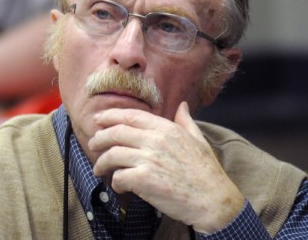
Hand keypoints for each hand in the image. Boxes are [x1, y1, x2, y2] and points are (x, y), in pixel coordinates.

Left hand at [88, 102, 244, 233]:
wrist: (215, 201)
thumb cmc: (206, 172)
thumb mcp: (198, 140)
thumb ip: (185, 121)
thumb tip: (182, 105)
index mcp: (166, 129)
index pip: (130, 116)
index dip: (110, 116)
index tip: (98, 120)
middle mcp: (155, 140)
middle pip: (116, 133)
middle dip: (99, 138)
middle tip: (92, 144)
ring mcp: (149, 159)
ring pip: (112, 155)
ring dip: (101, 163)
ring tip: (99, 169)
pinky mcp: (145, 180)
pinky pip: (119, 177)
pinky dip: (115, 182)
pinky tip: (118, 186)